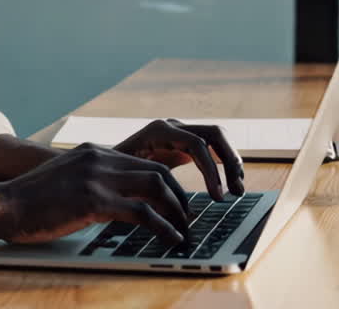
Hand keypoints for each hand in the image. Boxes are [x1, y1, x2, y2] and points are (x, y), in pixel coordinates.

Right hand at [0, 143, 191, 244]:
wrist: (4, 204)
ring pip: (156, 188)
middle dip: (178, 197)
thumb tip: (113, 197)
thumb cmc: (30, 200)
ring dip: (177, 211)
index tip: (175, 203)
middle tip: (186, 219)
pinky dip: (164, 227)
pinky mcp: (94, 201)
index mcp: (93, 152)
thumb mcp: (64, 178)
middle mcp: (99, 158)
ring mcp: (97, 178)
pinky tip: (171, 239)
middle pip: (157, 172)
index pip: (143, 162)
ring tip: (183, 230)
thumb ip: (90, 179)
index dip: (166, 185)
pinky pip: (142, 213)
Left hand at [114, 119, 244, 197]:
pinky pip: (213, 146)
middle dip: (229, 162)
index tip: (217, 197)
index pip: (197, 144)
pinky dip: (224, 162)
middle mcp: (172, 127)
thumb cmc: (109, 175)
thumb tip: (167, 211)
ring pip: (218, 138)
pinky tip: (230, 183)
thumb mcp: (126, 180)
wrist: (101, 164)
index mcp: (158, 132)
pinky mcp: (185, 142)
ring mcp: (180, 132)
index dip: (211, 170)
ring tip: (237, 189)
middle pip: (214, 134)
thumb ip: (145, 188)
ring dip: (231, 161)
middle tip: (236, 192)